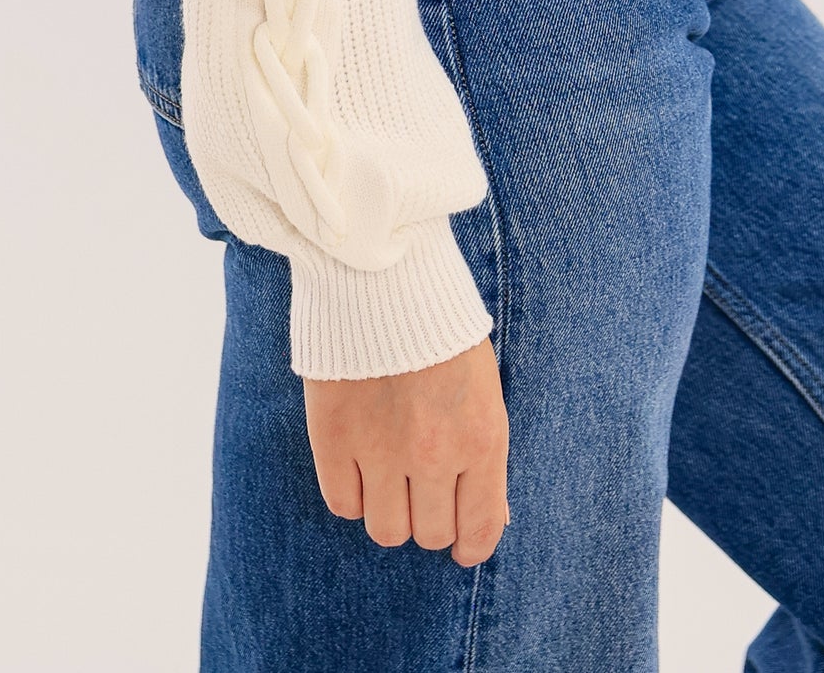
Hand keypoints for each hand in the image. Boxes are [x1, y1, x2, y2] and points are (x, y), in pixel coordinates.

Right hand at [302, 336, 509, 565]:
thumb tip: (489, 522)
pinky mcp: (334, 438)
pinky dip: (352, 494)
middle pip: (430, 533)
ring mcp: (381, 450)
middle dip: (430, 519)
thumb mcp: (484, 390)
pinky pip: (343, 504)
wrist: (384, 277)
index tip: (463, 545)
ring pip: (387, 530)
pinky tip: (360, 467)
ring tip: (390, 480)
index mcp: (480, 439)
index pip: (480, 528)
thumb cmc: (441, 332)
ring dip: (390, 511)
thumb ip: (485, 457)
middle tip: (423, 492)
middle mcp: (433, 454)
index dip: (471, 546)